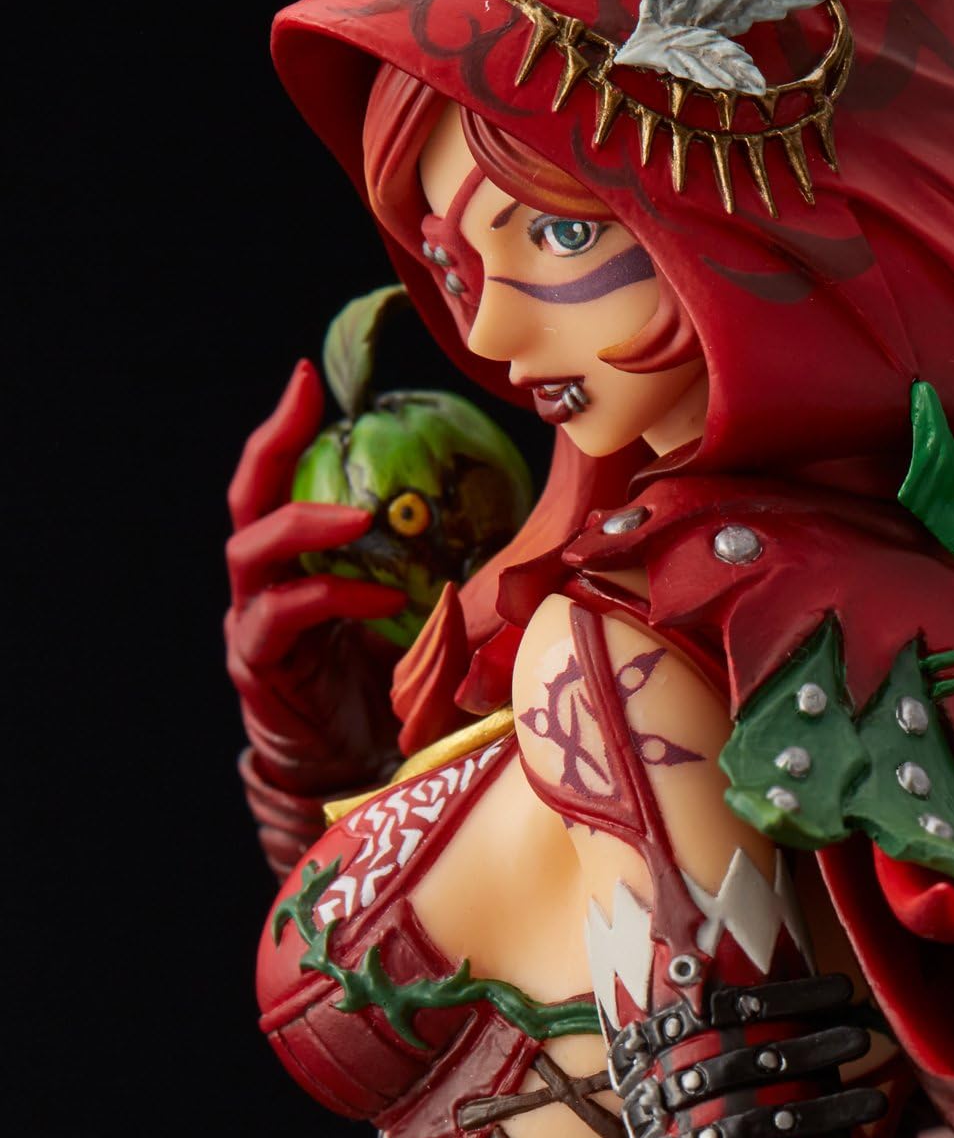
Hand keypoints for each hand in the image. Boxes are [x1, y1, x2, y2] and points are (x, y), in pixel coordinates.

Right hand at [226, 360, 406, 795]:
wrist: (350, 762)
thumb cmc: (385, 675)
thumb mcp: (416, 603)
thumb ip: (437, 560)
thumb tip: (522, 514)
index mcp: (295, 557)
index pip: (280, 477)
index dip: (288, 426)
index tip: (307, 375)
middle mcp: (262, 582)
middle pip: (247, 500)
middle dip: (272, 448)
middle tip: (308, 409)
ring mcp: (254, 622)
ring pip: (252, 553)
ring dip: (305, 525)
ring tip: (358, 516)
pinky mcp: (261, 666)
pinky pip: (284, 617)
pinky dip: (333, 599)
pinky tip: (383, 601)